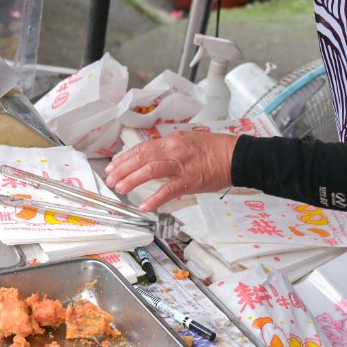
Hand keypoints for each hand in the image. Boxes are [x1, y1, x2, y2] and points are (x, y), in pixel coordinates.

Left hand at [104, 132, 238, 211]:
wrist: (235, 156)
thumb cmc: (214, 149)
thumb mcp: (187, 141)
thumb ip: (168, 149)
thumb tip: (152, 158)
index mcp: (171, 141)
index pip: (141, 148)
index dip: (124, 158)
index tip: (113, 166)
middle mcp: (173, 150)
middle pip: (141, 158)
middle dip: (122, 169)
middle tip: (111, 179)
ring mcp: (181, 166)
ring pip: (150, 170)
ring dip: (132, 180)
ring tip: (120, 189)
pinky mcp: (190, 181)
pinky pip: (168, 190)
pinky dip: (154, 199)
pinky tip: (144, 206)